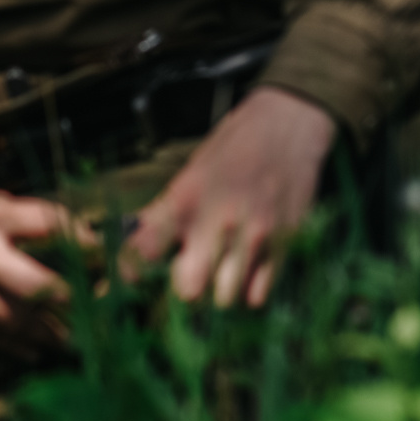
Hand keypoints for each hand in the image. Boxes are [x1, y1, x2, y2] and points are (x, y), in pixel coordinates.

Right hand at [0, 192, 93, 356]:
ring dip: (53, 331)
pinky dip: (19, 346)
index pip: (51, 224)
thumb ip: (26, 219)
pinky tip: (39, 348)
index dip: (86, 243)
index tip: (107, 259)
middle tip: (99, 309)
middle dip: (76, 300)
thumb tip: (79, 236)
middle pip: (41, 283)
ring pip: (19, 319)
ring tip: (78, 336)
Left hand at [121, 86, 334, 306]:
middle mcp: (218, 220)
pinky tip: (249, 268)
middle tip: (193, 272)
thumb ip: (165, 214)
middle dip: (187, 288)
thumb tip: (133, 259)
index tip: (132, 278)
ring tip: (224, 269)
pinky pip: (258, 296)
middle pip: (189, 290)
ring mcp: (254, 233)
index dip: (131, 271)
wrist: (288, 122)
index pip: (144, 250)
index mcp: (186, 198)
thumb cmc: (233, 148)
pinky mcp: (283, 242)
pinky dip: (249, 290)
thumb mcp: (192, 172)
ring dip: (221, 289)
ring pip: (225, 298)